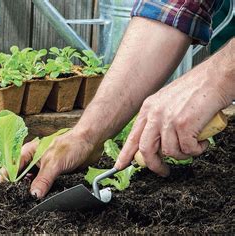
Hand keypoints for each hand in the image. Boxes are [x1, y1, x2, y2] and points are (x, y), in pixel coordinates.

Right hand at [0, 131, 101, 198]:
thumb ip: (43, 180)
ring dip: (28, 190)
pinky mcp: (50, 174)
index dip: (5, 179)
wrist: (90, 143)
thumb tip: (34, 195)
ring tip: (26, 201)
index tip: (1, 191)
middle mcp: (32, 160)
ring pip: (29, 182)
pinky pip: (41, 185)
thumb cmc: (71, 145)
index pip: (10, 167)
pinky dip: (39, 191)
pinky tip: (40, 198)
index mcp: (28, 152)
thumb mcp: (54, 164)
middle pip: (18, 176)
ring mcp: (41, 168)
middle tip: (14, 200)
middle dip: (16, 187)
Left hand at [114, 59, 232, 175]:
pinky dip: (197, 150)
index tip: (120, 165)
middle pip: (146, 149)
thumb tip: (158, 142)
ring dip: (184, 155)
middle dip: (154, 165)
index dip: (126, 154)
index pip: (133, 136)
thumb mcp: (168, 102)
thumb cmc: (197, 89)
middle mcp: (155, 114)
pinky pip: (187, 149)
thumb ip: (160, 120)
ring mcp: (168, 120)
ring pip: (170, 152)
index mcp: (148, 108)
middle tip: (163, 171)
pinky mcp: (184, 125)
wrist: (216, 78)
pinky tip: (202, 142)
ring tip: (194, 146)